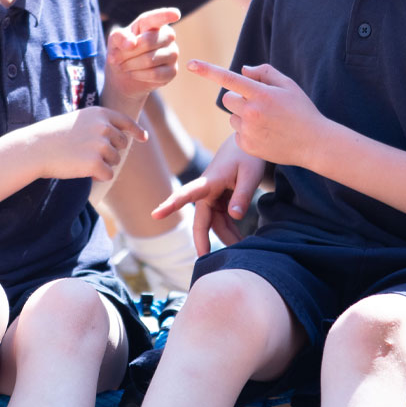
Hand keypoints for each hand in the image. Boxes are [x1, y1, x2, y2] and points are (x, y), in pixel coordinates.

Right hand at [22, 105, 146, 181]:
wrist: (36, 148)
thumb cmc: (55, 136)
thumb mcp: (79, 121)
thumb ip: (100, 125)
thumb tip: (123, 137)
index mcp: (100, 113)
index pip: (126, 122)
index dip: (136, 131)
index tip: (143, 138)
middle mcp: (104, 127)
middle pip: (122, 145)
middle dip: (110, 152)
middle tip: (88, 153)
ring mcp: (100, 145)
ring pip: (115, 160)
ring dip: (102, 164)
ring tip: (80, 160)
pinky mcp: (95, 163)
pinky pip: (108, 174)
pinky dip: (98, 177)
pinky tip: (82, 171)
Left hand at [105, 8, 181, 99]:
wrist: (124, 73)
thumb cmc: (122, 50)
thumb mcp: (115, 40)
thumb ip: (120, 37)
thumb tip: (131, 44)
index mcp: (153, 23)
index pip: (159, 18)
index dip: (167, 15)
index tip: (175, 14)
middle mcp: (167, 35)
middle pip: (148, 42)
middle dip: (128, 53)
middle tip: (116, 58)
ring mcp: (173, 53)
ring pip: (150, 60)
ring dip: (131, 65)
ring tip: (123, 66)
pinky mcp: (172, 71)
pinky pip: (155, 74)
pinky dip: (138, 75)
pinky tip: (133, 73)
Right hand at [153, 137, 267, 254]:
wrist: (246, 146)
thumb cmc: (247, 156)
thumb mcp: (250, 173)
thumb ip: (242, 194)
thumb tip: (236, 216)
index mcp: (209, 181)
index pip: (187, 194)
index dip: (171, 205)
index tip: (155, 215)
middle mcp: (207, 192)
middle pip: (202, 220)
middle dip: (202, 239)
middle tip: (205, 260)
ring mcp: (214, 198)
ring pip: (215, 224)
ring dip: (227, 237)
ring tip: (242, 252)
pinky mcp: (221, 202)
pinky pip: (223, 220)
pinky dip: (232, 231)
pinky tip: (241, 242)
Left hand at [185, 59, 330, 168]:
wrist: (314, 143)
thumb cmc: (302, 110)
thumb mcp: (288, 85)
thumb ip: (265, 73)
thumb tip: (242, 70)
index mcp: (260, 93)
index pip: (228, 78)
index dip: (207, 70)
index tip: (191, 64)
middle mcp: (251, 112)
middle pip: (227, 99)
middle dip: (238, 98)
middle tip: (258, 104)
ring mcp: (248, 131)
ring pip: (232, 117)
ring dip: (243, 117)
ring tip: (267, 122)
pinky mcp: (247, 146)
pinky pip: (237, 134)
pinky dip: (247, 133)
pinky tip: (266, 135)